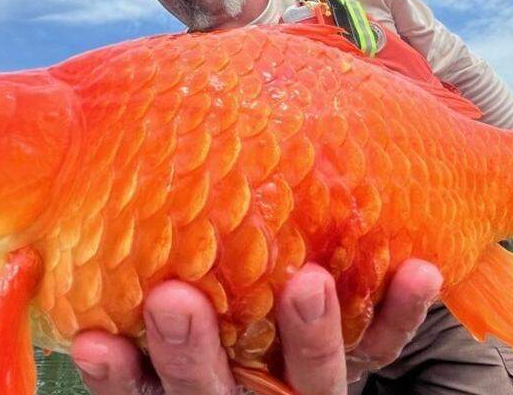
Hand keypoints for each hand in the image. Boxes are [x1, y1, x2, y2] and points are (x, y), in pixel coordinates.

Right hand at [70, 259, 442, 394]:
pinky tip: (417, 269)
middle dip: (192, 352)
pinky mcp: (364, 360)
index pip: (141, 386)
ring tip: (308, 282)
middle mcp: (243, 385)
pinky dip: (400, 311)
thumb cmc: (217, 251)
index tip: (95, 341)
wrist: (295, 282)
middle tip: (175, 300)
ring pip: (310, 378)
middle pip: (214, 391)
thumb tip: (103, 143)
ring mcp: (306, 380)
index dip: (117, 374)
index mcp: (186, 373)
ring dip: (310, 333)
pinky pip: (384, 345)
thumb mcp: (182, 251)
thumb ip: (151, 231)